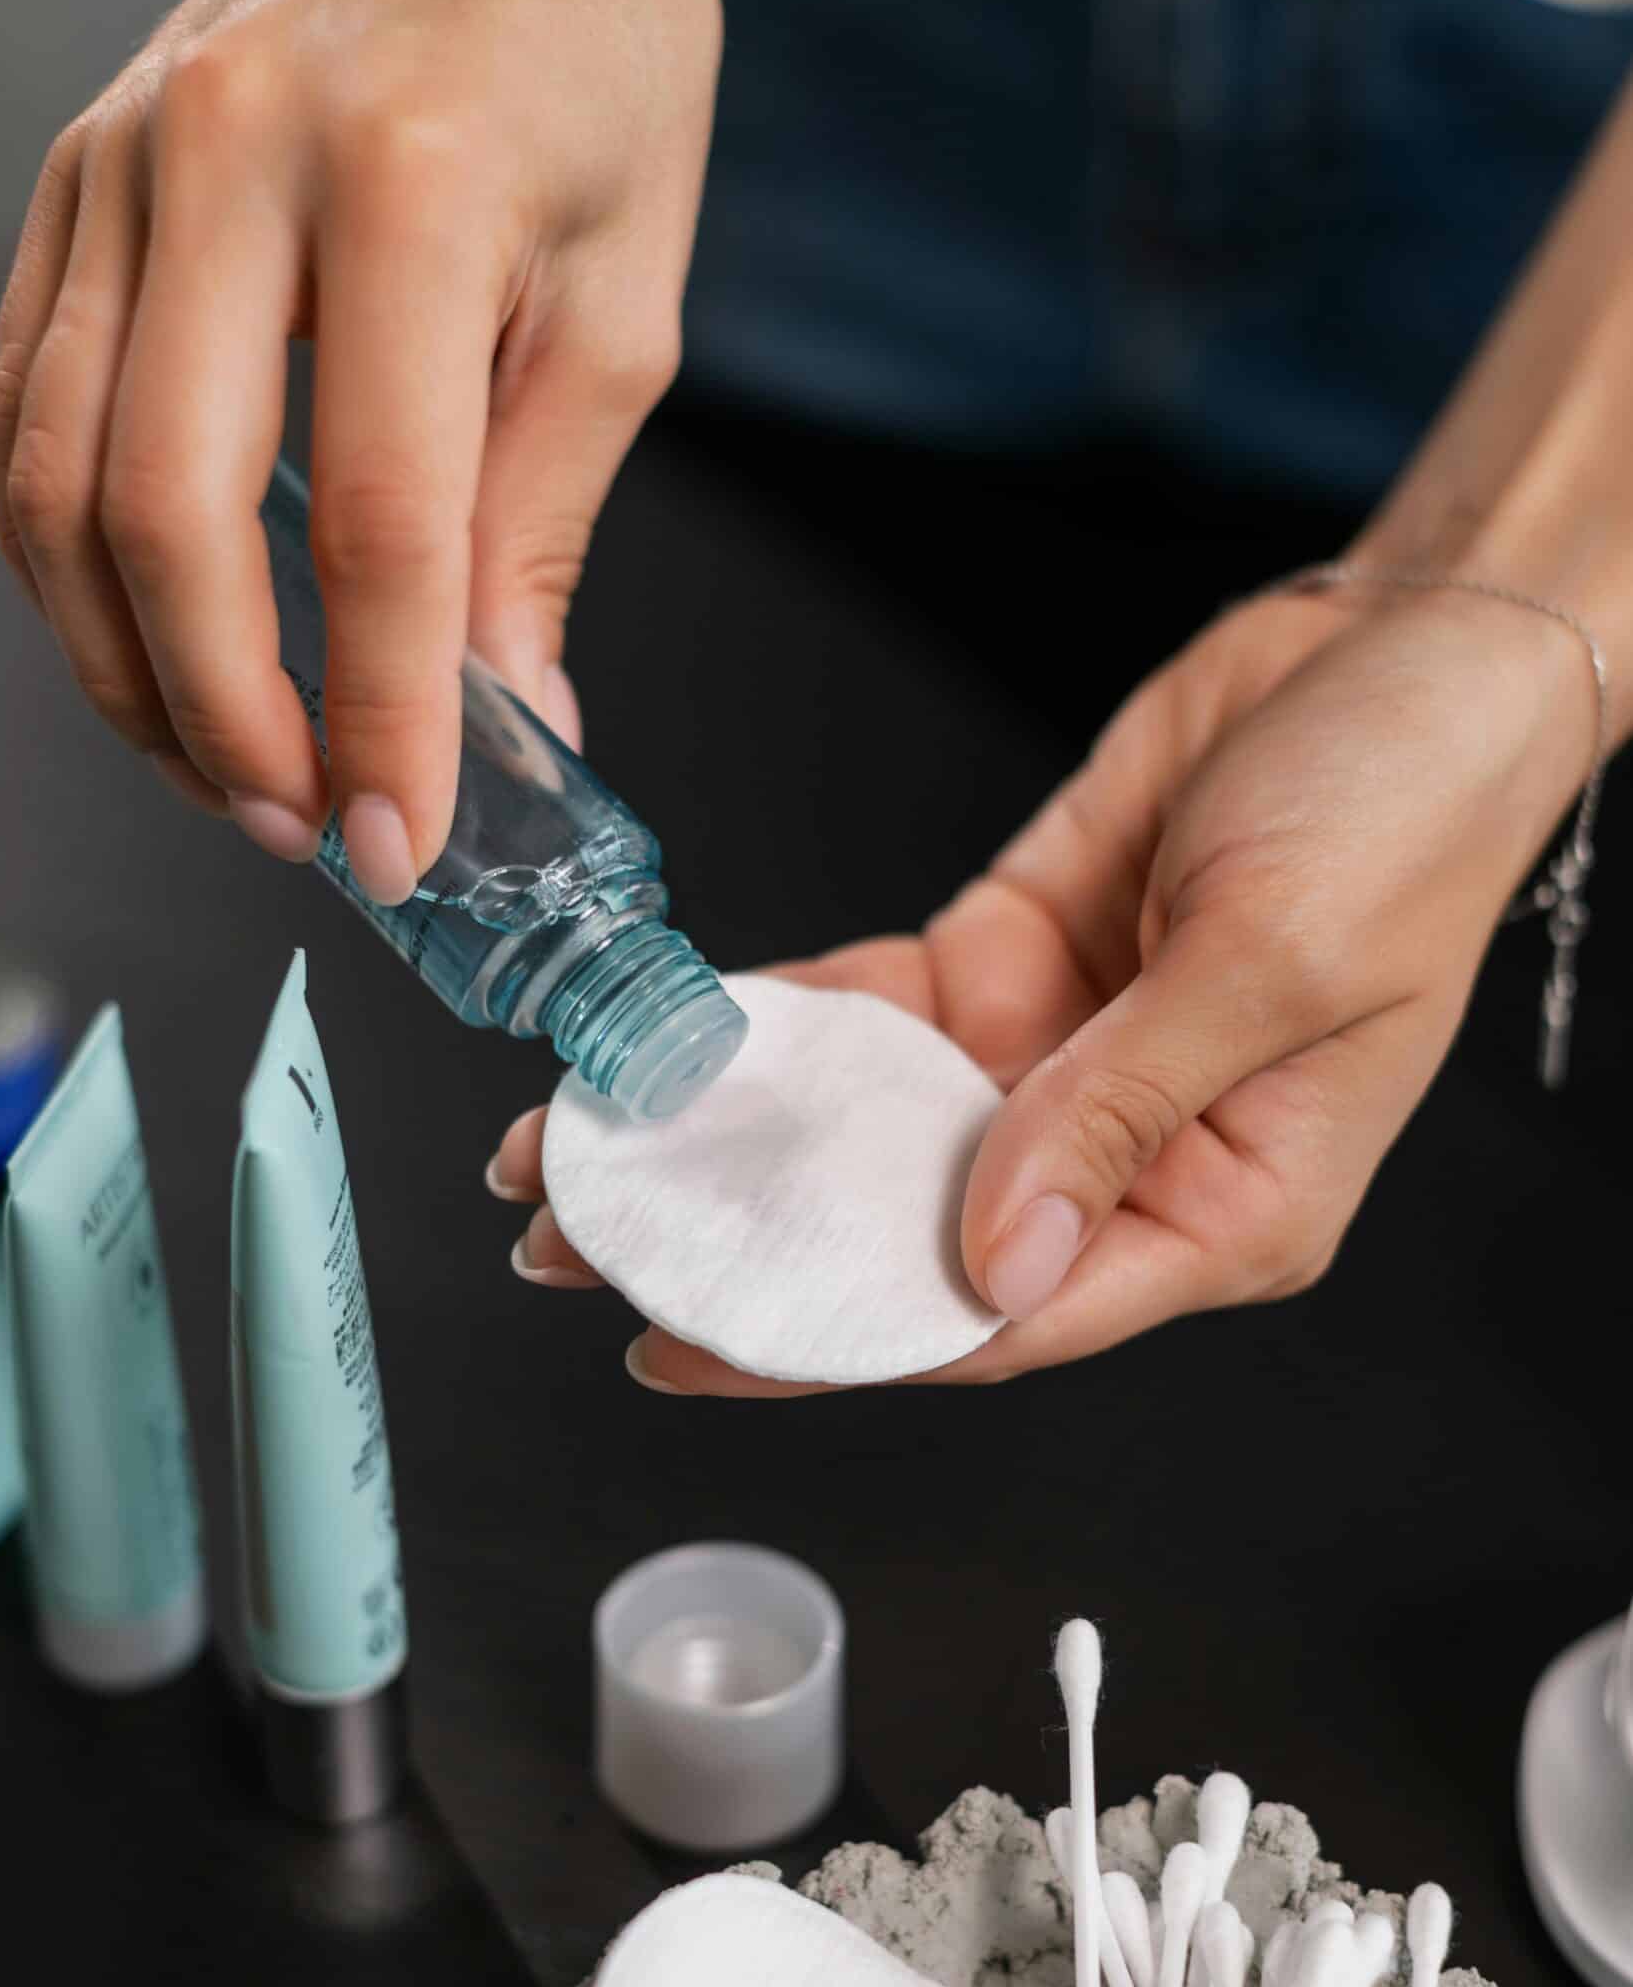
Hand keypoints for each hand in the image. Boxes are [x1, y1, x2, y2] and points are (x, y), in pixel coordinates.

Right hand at [0, 0, 719, 901]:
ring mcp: (122, 158)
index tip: (396, 838)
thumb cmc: (585, 55)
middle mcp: (230, 153)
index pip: (376, 522)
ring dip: (121, 663)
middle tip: (292, 822)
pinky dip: (64, 558)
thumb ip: (541, 517)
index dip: (379, 715)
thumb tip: (504, 716)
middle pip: (165, 511)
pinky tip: (143, 638)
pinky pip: (23, 405)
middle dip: (223, 713)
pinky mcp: (72, 176)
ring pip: (53, 476)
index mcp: (410, 181)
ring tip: (217, 763)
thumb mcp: (622, 297)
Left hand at [489, 581, 1593, 1391]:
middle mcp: (1125, 1161)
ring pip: (864, 1138)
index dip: (841, 1339)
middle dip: (743, 1252)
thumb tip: (995, 1260)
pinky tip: (663, 1044)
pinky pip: (869, 1021)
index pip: (1003, 1317)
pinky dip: (771, 1033)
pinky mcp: (1009, 970)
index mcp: (1222, 1210)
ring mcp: (1057, 1067)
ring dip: (729, 1148)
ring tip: (577, 1157)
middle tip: (579, 1254)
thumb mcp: (1272, 964)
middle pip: (906, 1242)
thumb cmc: (1410, 810)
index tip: (691, 1345)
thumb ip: (1118, 1111)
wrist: (1407, 642)